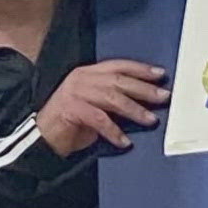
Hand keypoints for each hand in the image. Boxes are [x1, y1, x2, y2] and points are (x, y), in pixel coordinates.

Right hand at [36, 60, 170, 156]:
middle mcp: (81, 78)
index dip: (141, 69)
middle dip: (144, 89)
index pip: (119, 66)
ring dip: (134, 109)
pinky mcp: (71, 110)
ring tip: (150, 119)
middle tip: (163, 96)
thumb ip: (114, 100)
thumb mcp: (96, 106)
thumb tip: (145, 102)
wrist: (43, 139)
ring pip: (112, 98)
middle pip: (119, 80)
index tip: (160, 75)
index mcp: (88, 73)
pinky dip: (114, 131)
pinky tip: (124, 141)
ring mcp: (75, 92)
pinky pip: (99, 119)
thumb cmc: (72, 124)